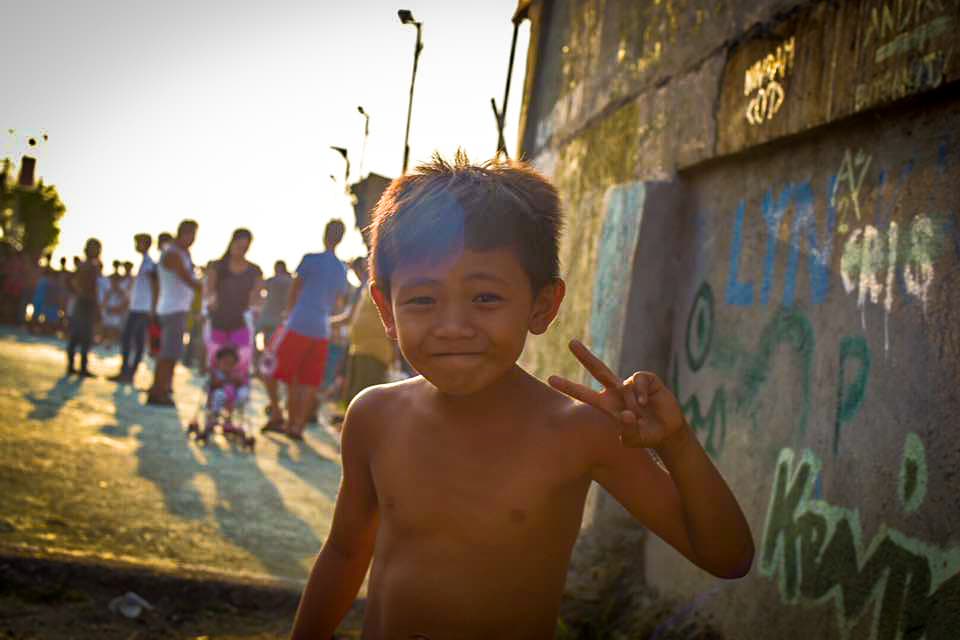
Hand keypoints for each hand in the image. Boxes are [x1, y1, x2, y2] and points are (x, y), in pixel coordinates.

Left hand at [548, 339, 686, 447]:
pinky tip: (646, 403)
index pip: (584, 394)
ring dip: (631, 398)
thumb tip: (626, 414)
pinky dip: (642, 393)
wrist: (667, 430)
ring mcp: (631, 384)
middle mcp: (616, 391)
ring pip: (625, 380)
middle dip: (585, 356)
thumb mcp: (635, 438)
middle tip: (571, 342)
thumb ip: (628, 430)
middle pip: (598, 369)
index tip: (549, 379)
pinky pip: (639, 381)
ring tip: (640, 412)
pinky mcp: (647, 379)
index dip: (568, 386)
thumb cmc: (646, 434)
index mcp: (607, 405)